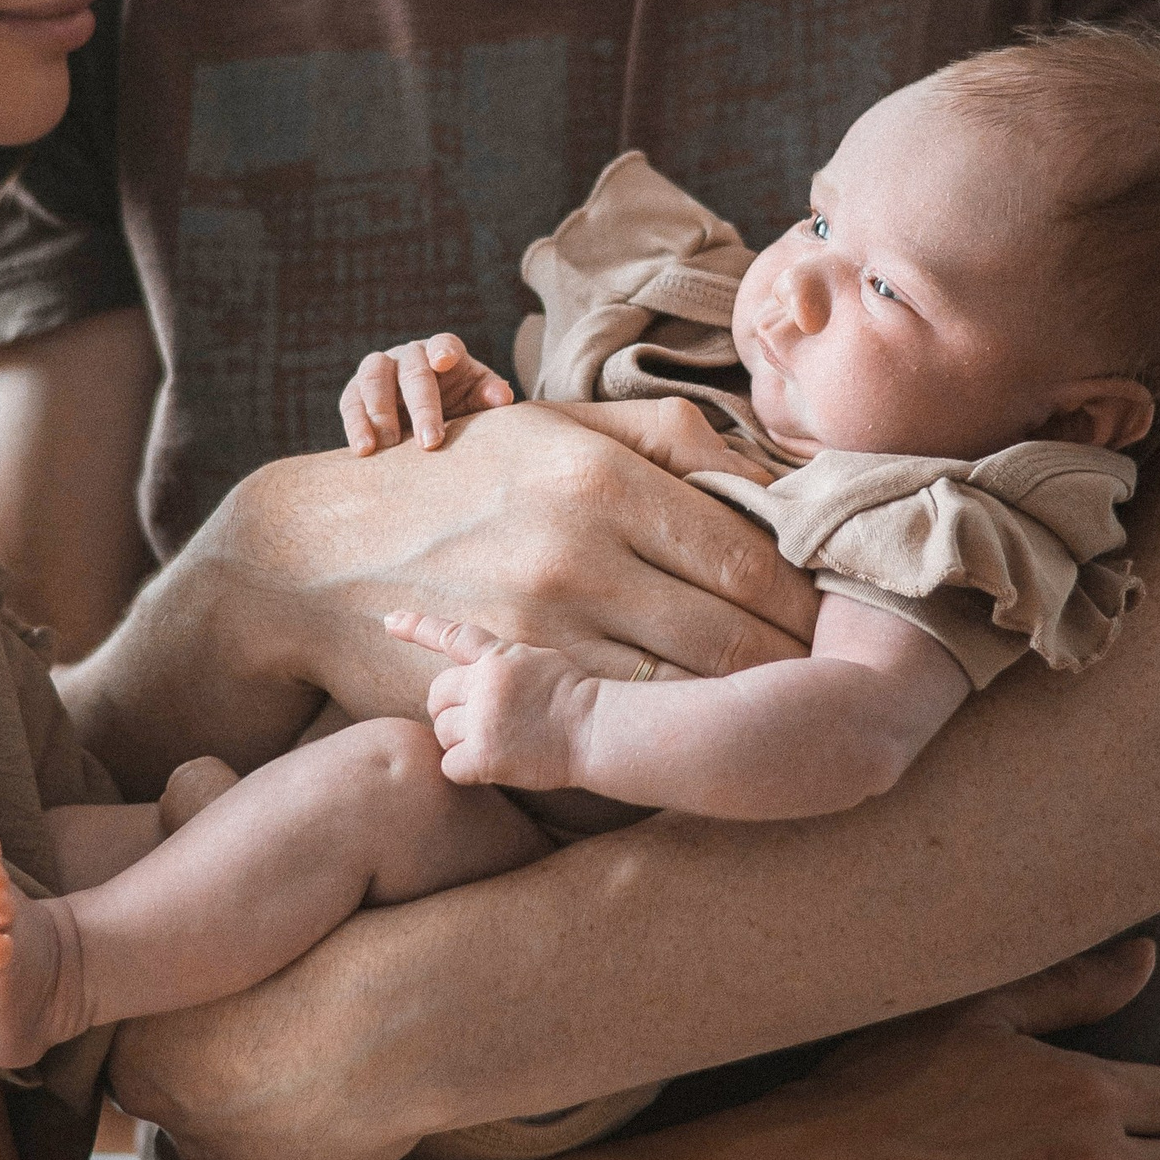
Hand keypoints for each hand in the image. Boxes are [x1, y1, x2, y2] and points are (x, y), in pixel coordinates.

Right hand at [222, 399, 817, 725]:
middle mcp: (579, 545)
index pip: (749, 552)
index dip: (809, 595)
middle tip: (838, 678)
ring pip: (690, 684)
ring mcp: (543, 621)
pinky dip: (679, 731)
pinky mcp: (512, 682)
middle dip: (795, 660)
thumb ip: (671, 443)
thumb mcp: (558, 428)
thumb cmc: (460, 478)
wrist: (319, 551)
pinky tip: (709, 732)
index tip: (840, 616)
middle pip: (733, 626)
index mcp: (602, 473)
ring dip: (750, 706)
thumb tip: (779, 479)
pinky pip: (626, 719)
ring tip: (790, 713)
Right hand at [340, 334, 514, 454]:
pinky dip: (355, 424)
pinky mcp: (355, 391)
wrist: (423, 417)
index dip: (443, 350)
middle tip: (430, 442)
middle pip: (411, 370)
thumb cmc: (457, 403)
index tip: (444, 361)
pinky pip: (350, 402)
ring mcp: (379, 369)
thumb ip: (489, 395)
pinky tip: (364, 449)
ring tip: (388, 445)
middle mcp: (409, 355)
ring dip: (379, 412)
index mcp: (442, 351)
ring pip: (373, 378)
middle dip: (421, 406)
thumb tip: (502, 397)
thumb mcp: (475, 398)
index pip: (444, 344)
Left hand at [386, 609, 600, 789]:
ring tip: (497, 742)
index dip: (417, 627)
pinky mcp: (485, 756)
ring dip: (460, 740)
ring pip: (441, 732)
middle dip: (449, 710)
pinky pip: (449, 765)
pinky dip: (465, 769)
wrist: (596, 730)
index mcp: (499, 657)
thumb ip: (501, 663)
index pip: (451, 636)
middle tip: (478, 723)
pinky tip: (492, 765)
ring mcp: (483, 721)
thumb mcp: (537, 661)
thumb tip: (474, 673)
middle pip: (436, 696)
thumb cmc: (575, 698)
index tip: (390, 621)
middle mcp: (484, 684)